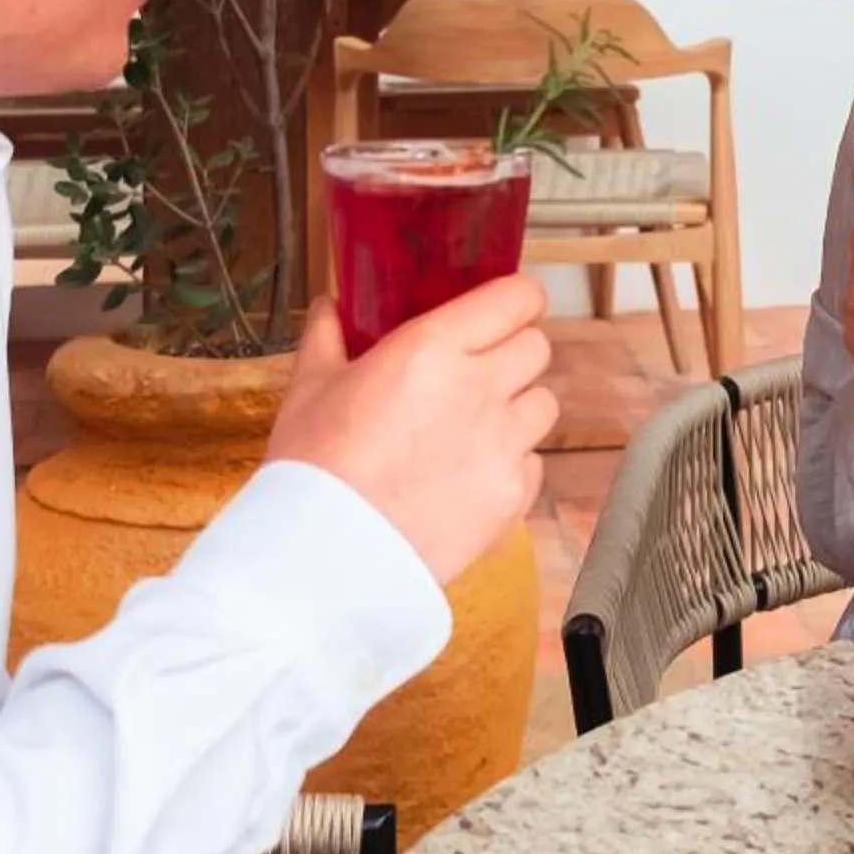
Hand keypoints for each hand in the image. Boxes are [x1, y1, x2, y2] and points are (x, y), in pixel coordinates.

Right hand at [266, 276, 557, 584]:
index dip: (517, 299)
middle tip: (481, 369)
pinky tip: (470, 475)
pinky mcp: (511, 496)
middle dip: (514, 352)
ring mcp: (503, 445)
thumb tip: (328, 308)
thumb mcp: (309, 387)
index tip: (506, 307)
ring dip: (519, 407)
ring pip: (544, 405)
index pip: (516, 297)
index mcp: (434, 348)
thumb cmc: (314, 468)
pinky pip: (534, 465)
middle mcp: (480, 389)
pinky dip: (512, 465)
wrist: (326, 555)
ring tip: (476, 426)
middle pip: (538, 347)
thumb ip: (327, 337)